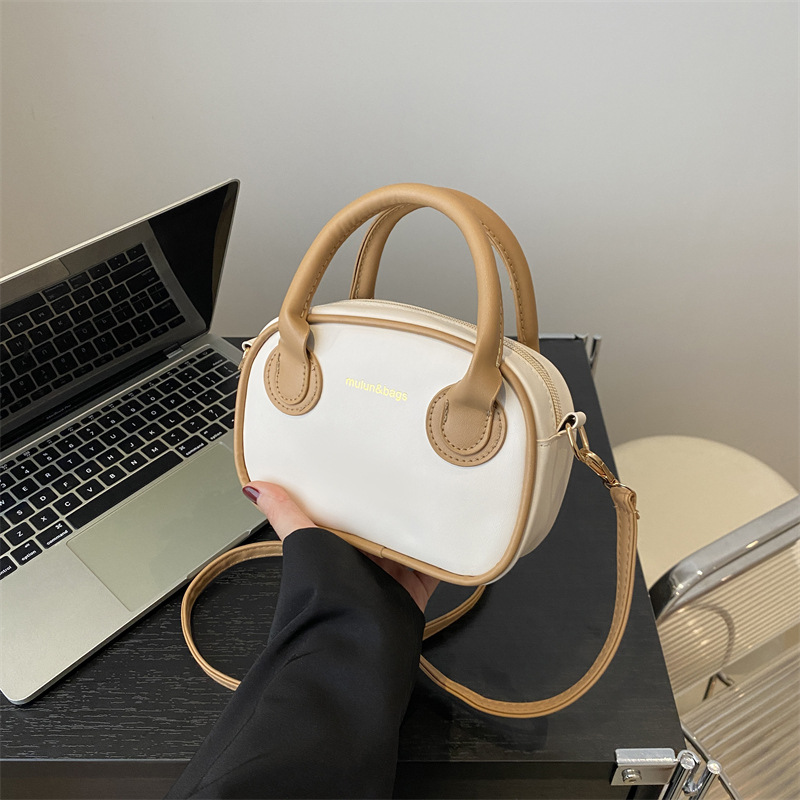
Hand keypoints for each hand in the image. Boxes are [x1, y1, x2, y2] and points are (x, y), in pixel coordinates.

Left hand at [243, 482, 437, 610]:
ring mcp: (388, 581)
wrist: (352, 642)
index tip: (373, 471)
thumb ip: (285, 514)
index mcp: (336, 551)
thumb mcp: (304, 540)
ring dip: (420, 531)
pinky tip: (451, 537)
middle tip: (413, 479)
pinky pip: (433, 572)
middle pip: (382, 531)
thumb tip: (255, 486)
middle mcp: (361, 566)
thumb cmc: (324, 594)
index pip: (351, 516)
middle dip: (395, 510)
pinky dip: (443, 558)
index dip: (361, 496)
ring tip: (435, 500)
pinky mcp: (410, 595)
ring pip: (409, 549)